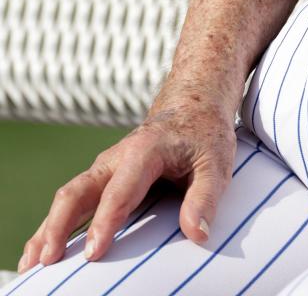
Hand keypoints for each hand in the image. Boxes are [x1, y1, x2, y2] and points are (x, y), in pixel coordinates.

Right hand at [18, 93, 236, 271]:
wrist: (191, 104)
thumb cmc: (204, 134)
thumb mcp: (217, 161)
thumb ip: (206, 196)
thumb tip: (197, 234)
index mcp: (144, 151)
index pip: (120, 190)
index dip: (106, 221)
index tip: (94, 252)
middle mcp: (116, 158)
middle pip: (79, 190)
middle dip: (60, 225)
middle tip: (49, 262)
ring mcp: (105, 168)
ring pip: (68, 196)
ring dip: (48, 229)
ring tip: (30, 265)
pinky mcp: (101, 179)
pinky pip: (72, 202)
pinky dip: (53, 225)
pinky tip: (39, 251)